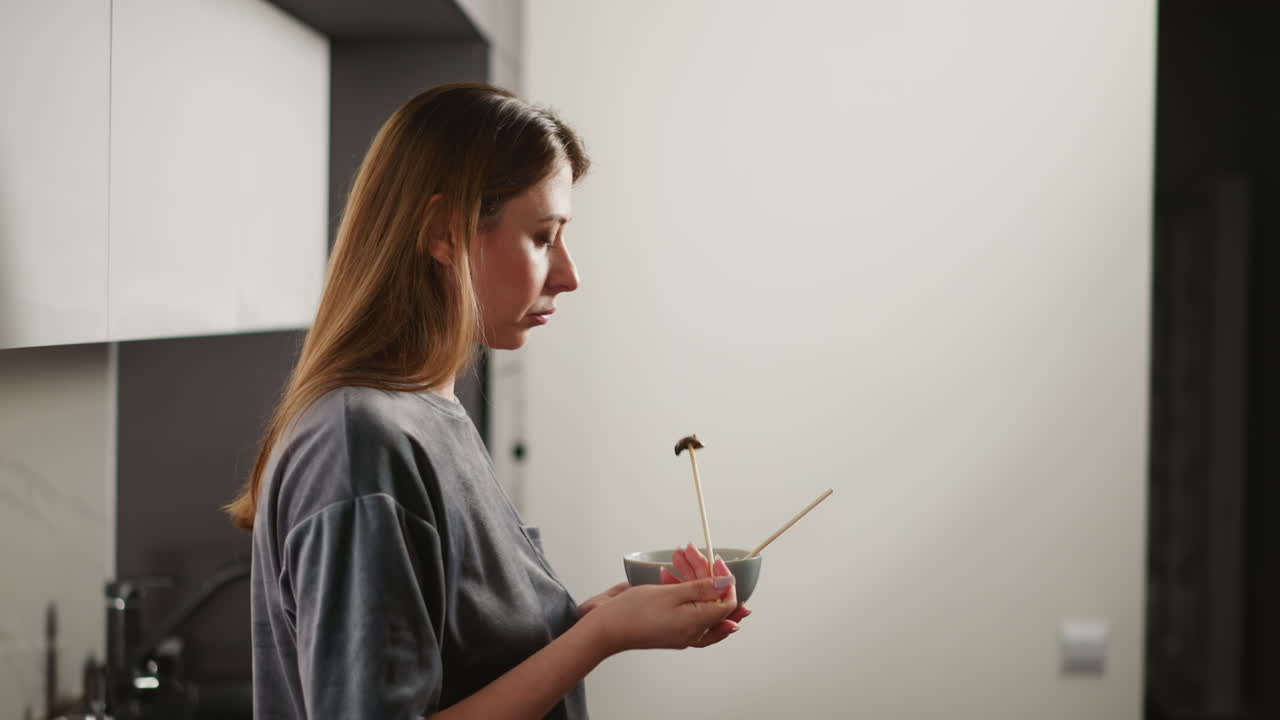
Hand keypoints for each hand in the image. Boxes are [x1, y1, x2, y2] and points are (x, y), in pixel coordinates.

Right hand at [582, 571, 737, 653]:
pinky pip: (685, 608)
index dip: (725, 580)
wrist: (607, 629)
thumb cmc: (634, 612)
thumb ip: (703, 589)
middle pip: (711, 599)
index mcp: (698, 625)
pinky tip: (667, 574)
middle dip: (703, 572)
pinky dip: (680, 589)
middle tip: (690, 551)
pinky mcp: (672, 629)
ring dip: (689, 576)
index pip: (727, 602)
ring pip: (697, 601)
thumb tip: (728, 584)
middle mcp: (694, 632)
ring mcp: (683, 632)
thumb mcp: (671, 594)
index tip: (715, 561)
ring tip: (677, 556)